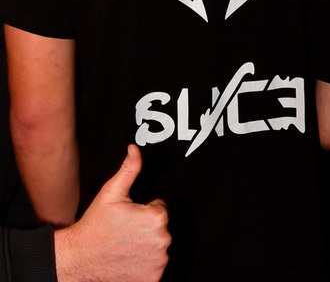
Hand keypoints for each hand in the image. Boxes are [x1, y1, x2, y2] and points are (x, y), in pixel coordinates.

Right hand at [54, 144, 170, 281]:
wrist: (77, 259)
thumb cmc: (94, 226)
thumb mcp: (111, 193)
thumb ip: (129, 169)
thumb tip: (134, 149)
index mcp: (156, 217)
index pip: (159, 209)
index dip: (142, 211)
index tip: (127, 219)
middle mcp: (162, 239)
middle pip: (160, 228)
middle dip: (145, 229)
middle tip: (123, 233)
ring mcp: (158, 262)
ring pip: (158, 247)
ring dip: (145, 246)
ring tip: (124, 247)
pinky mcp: (152, 279)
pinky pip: (155, 266)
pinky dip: (144, 265)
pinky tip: (127, 261)